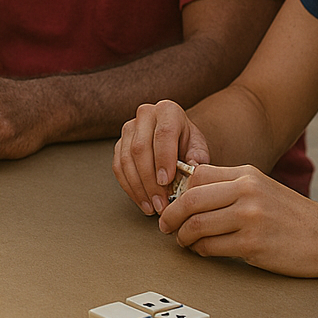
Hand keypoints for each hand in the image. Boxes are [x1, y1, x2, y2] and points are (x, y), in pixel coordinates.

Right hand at [113, 100, 211, 215]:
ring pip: (127, 160)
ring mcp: (129, 129)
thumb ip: (198, 156)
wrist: (176, 138)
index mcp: (167, 110)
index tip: (166, 182)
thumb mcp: (198, 146)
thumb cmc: (187, 143)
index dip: (163, 159)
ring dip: (138, 187)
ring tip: (152, 207)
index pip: (163, 133)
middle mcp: (145, 115)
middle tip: (160, 202)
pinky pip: (118, 167)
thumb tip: (194, 168)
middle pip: (140, 149)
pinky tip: (142, 201)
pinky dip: (129, 187)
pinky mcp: (119, 144)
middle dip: (150, 180)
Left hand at [155, 163, 317, 278]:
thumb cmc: (291, 215)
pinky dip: (200, 250)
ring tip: (184, 241)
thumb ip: (229, 186)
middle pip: (190, 200)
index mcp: (246, 174)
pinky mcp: (253, 245)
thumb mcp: (261, 187)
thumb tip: (188, 193)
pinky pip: (211, 247)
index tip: (172, 202)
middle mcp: (246, 192)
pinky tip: (203, 250)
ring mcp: (250, 218)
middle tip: (165, 226)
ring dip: (183, 237)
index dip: (179, 191)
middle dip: (171, 216)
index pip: (197, 175)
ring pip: (197, 226)